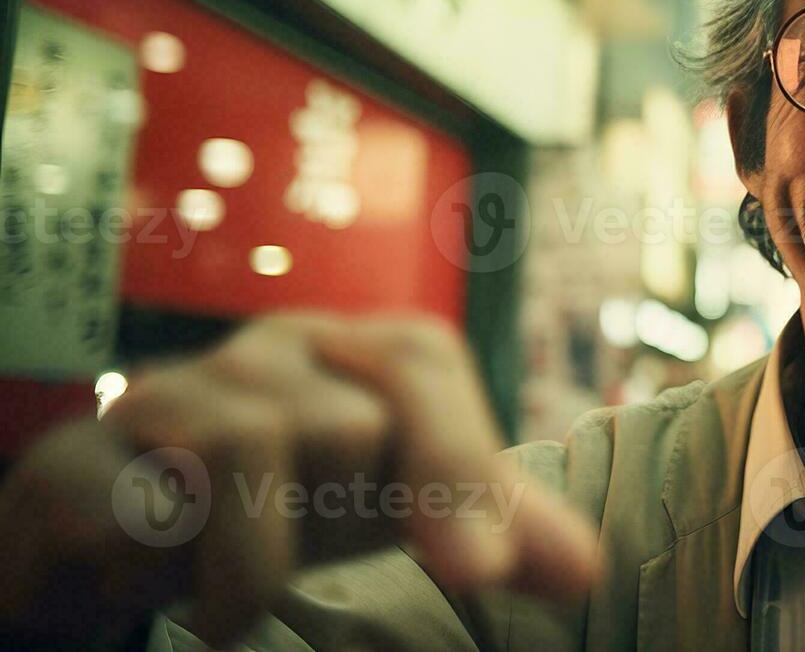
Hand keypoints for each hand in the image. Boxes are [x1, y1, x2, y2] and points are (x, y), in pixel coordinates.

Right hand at [0, 313, 595, 646]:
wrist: (111, 535)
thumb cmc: (278, 508)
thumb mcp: (395, 511)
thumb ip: (491, 524)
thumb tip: (587, 568)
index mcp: (346, 351)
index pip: (420, 363)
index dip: (459, 464)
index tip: (481, 573)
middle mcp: (261, 353)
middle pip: (349, 422)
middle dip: (350, 517)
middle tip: (317, 550)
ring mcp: (159, 395)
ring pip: (248, 450)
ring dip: (255, 565)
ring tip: (235, 599)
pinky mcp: (70, 461)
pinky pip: (139, 510)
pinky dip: (172, 572)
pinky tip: (161, 586)